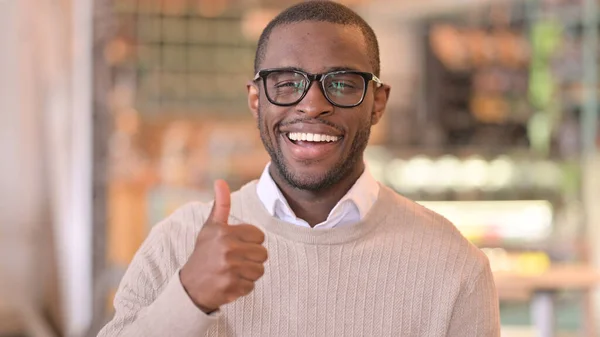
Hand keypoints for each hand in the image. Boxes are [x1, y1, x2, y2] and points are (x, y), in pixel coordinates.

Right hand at [180, 180, 267, 312]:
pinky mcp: (231, 287)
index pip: (260, 236)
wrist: (190, 285)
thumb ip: (221, 205)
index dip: (251, 242)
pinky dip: (242, 287)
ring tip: (232, 271)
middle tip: (235, 260)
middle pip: (263, 254)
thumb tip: (220, 181)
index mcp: (225, 232)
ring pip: (259, 270)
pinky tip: (229, 282)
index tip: (236, 245)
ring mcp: (229, 269)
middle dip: (252, 258)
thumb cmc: (204, 252)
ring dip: (249, 273)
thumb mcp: (210, 227)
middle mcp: (227, 249)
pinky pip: (252, 286)